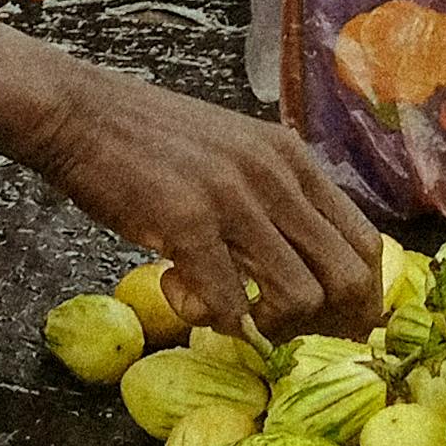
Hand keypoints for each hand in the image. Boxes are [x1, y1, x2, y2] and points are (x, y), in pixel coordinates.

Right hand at [0, 26, 379, 342]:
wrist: (79, 112)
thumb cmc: (148, 140)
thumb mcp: (232, 155)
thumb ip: (271, 199)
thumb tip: (306, 270)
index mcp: (291, 157)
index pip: (366, 244)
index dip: (360, 300)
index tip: (333, 328)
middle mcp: (275, 173)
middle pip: (347, 277)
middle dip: (326, 325)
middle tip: (280, 334)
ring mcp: (234, 196)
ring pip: (300, 297)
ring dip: (267, 325)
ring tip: (224, 308)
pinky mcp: (188, 221)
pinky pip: (230, 305)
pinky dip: (213, 320)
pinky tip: (181, 294)